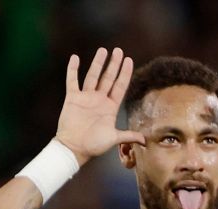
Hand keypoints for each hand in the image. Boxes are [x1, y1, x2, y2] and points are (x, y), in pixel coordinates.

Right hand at [54, 47, 143, 162]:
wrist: (74, 149)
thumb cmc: (93, 145)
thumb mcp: (113, 138)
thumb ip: (128, 136)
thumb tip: (145, 140)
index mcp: (110, 107)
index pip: (120, 86)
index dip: (125, 73)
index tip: (129, 60)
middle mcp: (99, 100)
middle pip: (108, 78)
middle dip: (114, 64)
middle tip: (118, 50)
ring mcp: (86, 98)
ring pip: (93, 76)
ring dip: (98, 63)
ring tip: (103, 50)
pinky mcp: (73, 98)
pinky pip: (72, 81)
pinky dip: (73, 69)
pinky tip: (75, 58)